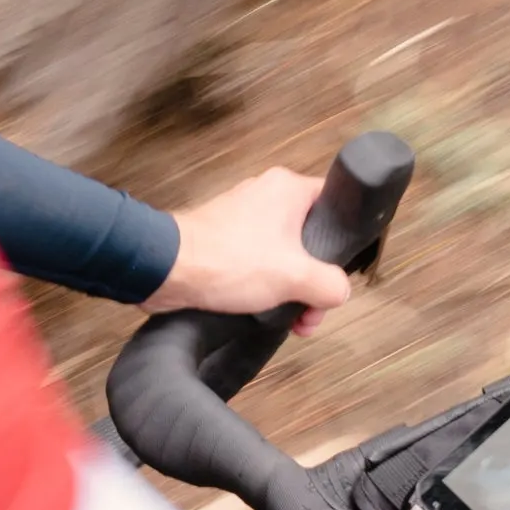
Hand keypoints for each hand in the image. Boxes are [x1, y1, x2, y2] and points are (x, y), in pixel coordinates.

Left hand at [143, 167, 355, 330]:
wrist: (167, 270)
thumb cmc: (226, 260)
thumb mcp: (295, 277)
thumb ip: (330, 284)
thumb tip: (339, 291)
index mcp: (289, 189)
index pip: (334, 205)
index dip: (342, 242)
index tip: (336, 273)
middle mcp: (266, 195)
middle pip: (309, 239)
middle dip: (313, 281)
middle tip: (310, 312)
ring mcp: (243, 217)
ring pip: (283, 255)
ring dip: (290, 289)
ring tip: (289, 320)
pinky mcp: (224, 240)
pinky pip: (257, 262)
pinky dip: (264, 286)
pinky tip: (261, 310)